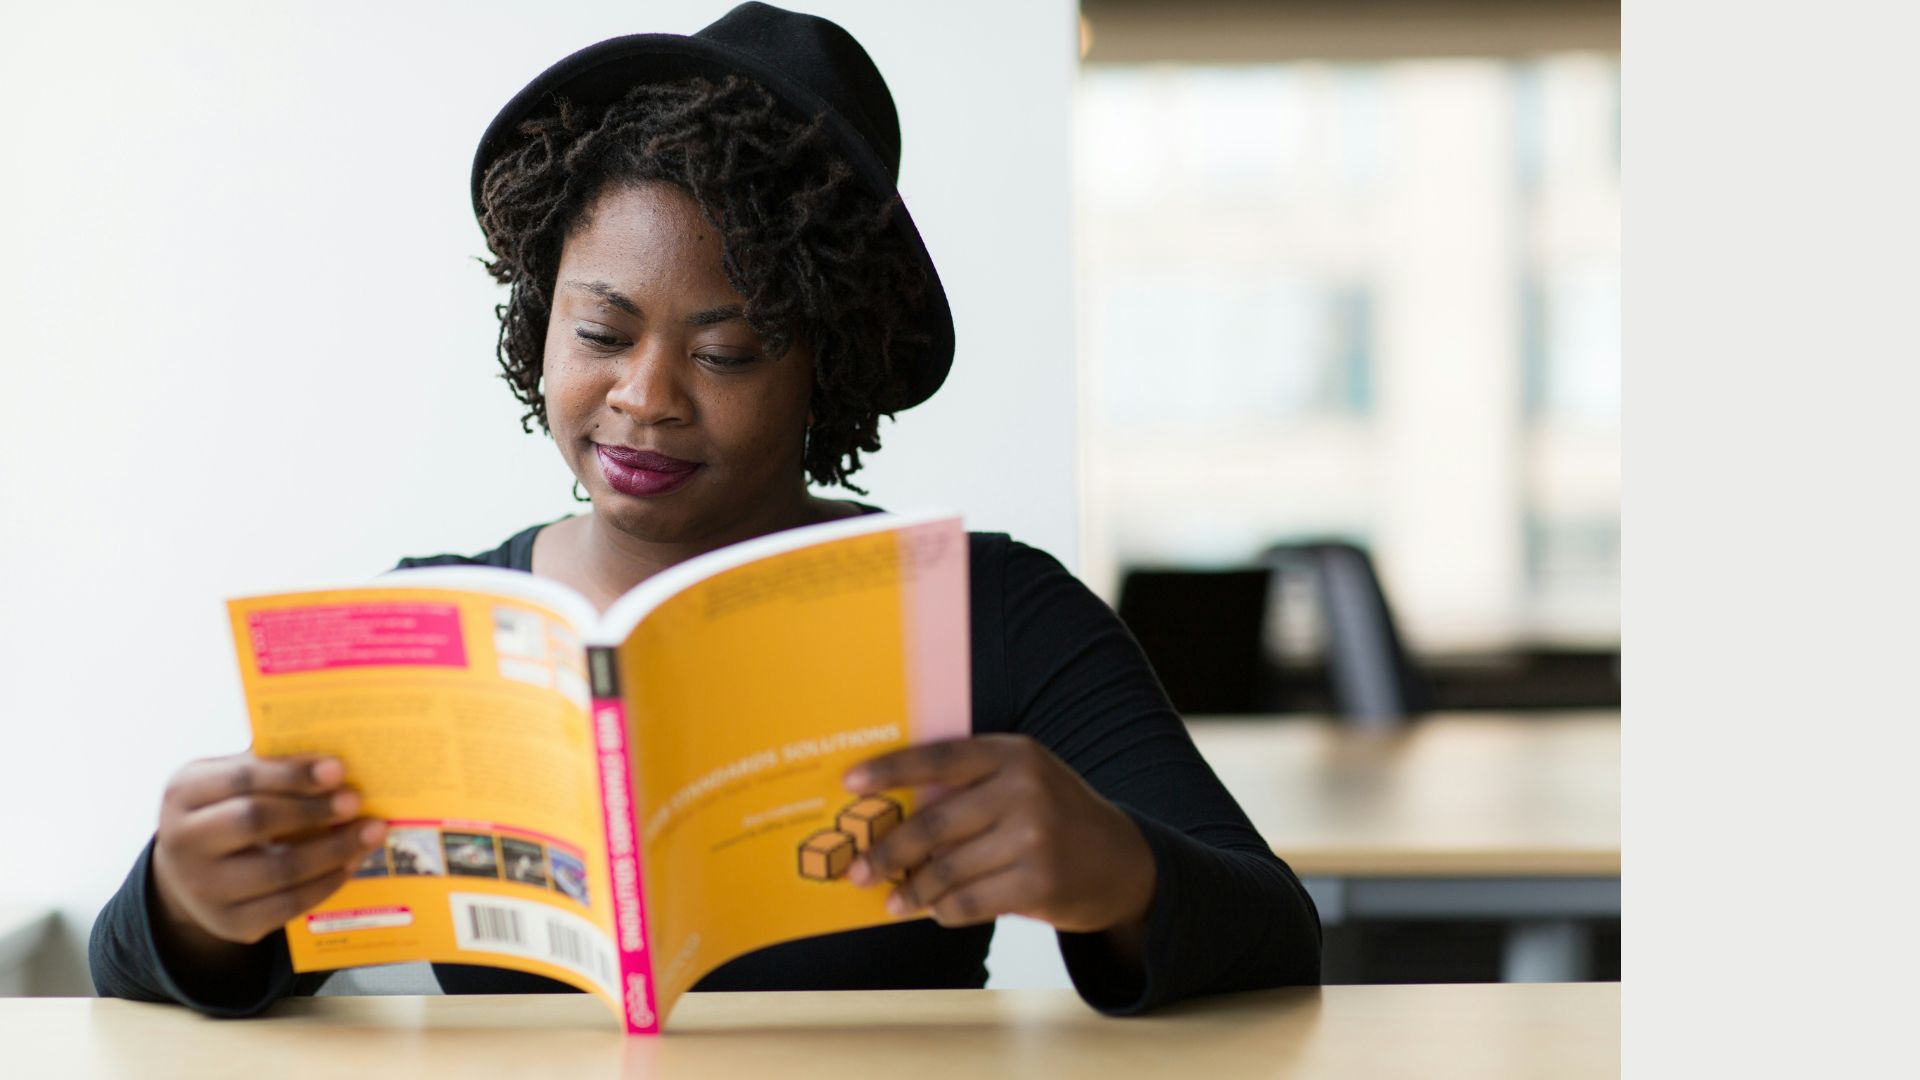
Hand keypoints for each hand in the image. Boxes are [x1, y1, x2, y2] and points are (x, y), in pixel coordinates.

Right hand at [150, 753, 385, 953]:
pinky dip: (326, 883)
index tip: (338, 768)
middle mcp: (183, 842)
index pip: (241, 778)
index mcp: (185, 793)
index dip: (292, 774)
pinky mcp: (229, 922)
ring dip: (334, 850)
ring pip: (279, 869)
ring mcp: (203, 888)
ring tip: (371, 832)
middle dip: (313, 811)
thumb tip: (336, 763)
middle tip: (357, 801)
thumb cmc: (225, 810)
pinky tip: (351, 863)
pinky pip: (288, 905)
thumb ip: (270, 767)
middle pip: (255, 822)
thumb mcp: (229, 780)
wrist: (188, 872)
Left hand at [841, 735, 1155, 934]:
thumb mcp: (1023, 782)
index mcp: (1014, 754)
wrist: (1124, 862)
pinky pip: (969, 901)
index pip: (938, 757)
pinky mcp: (1040, 883)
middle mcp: (1025, 789)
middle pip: (934, 822)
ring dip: (912, 890)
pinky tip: (935, 911)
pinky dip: (944, 910)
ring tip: (894, 900)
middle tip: (858, 869)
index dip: (889, 770)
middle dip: (888, 850)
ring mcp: (1034, 837)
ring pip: (947, 869)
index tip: (850, 784)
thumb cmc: (1055, 818)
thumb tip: (891, 816)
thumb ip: (969, 788)